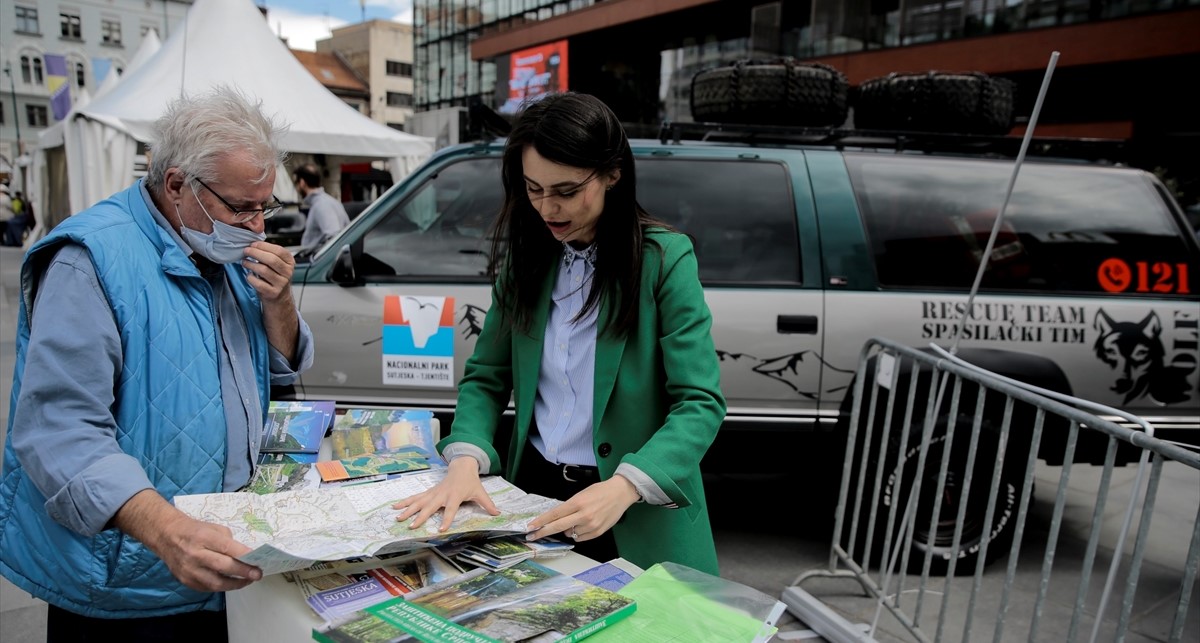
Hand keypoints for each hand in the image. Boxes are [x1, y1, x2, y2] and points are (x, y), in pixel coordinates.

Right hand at [115, 490, 261, 592]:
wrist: (166, 536)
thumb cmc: (194, 530)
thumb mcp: (213, 528)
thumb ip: (229, 541)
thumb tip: (245, 555)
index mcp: (203, 537)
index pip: (228, 548)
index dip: (245, 556)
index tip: (258, 561)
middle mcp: (195, 555)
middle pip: (223, 567)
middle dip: (243, 573)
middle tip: (257, 574)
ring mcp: (189, 570)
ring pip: (216, 583)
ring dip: (235, 584)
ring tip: (247, 581)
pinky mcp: (185, 581)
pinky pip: (207, 588)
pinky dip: (221, 586)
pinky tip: (231, 583)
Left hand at [243, 241, 295, 303]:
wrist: (280, 296)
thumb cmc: (275, 277)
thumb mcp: (278, 264)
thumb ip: (270, 254)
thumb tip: (254, 245)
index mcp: (290, 262)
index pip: (279, 251)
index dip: (264, 246)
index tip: (253, 244)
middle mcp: (288, 273)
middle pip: (271, 259)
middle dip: (256, 253)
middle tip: (246, 251)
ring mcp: (281, 283)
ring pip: (263, 270)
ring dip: (251, 264)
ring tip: (244, 262)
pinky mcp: (273, 293)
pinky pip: (258, 283)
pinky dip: (250, 277)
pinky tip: (249, 275)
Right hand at [392, 457, 498, 530]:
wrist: (461, 466)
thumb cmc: (471, 481)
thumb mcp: (480, 492)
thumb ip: (487, 504)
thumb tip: (498, 513)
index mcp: (455, 495)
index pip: (451, 509)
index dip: (446, 519)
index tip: (441, 529)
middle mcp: (442, 494)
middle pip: (430, 506)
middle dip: (420, 516)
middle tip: (411, 526)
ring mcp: (433, 492)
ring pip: (419, 501)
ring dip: (408, 509)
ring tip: (398, 518)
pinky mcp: (429, 492)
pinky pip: (415, 497)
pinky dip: (405, 501)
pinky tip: (395, 506)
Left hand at [526, 475, 639, 542]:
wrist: (620, 493)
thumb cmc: (601, 491)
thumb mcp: (582, 494)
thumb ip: (570, 507)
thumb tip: (557, 518)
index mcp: (578, 502)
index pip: (555, 514)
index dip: (541, 521)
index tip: (531, 526)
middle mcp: (584, 515)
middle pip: (558, 527)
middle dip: (543, 531)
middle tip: (532, 535)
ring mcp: (591, 525)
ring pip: (569, 533)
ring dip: (568, 528)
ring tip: (578, 518)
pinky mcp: (597, 532)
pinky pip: (580, 538)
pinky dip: (577, 533)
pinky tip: (584, 524)